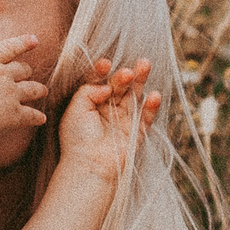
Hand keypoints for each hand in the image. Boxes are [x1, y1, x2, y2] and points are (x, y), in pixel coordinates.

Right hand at [0, 34, 48, 145]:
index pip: (9, 47)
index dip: (23, 43)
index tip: (34, 40)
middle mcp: (2, 74)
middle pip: (22, 69)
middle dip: (26, 71)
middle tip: (28, 73)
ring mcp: (11, 94)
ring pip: (33, 89)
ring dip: (39, 89)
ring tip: (43, 91)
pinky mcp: (15, 115)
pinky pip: (31, 115)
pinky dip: (37, 117)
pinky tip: (41, 119)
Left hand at [56, 56, 161, 187]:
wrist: (89, 165)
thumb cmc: (77, 138)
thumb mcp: (75, 109)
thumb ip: (88, 91)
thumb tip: (106, 86)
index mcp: (92, 104)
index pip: (101, 82)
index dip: (103, 71)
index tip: (105, 64)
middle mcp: (108, 110)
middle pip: (120, 87)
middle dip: (124, 76)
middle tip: (127, 71)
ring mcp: (124, 121)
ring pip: (135, 96)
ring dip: (141, 81)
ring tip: (145, 64)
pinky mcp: (136, 133)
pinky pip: (147, 117)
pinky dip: (151, 106)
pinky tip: (154, 95)